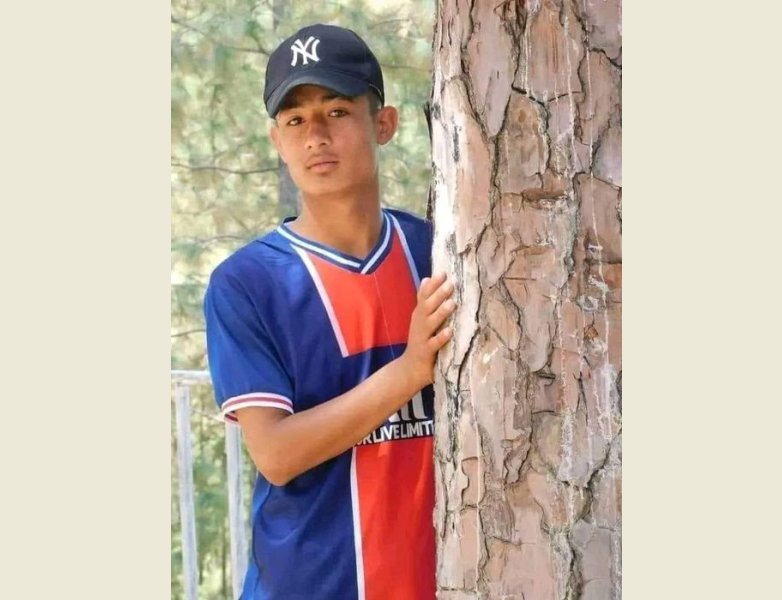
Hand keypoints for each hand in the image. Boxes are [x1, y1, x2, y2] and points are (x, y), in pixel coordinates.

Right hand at [400, 272, 455, 389]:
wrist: (409, 369)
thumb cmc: (421, 341)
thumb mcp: (421, 319)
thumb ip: (424, 300)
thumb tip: (427, 278)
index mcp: (419, 315)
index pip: (423, 296)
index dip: (432, 285)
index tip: (443, 273)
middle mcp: (419, 324)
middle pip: (427, 307)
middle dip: (438, 295)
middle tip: (450, 284)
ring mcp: (421, 338)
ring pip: (431, 323)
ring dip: (441, 313)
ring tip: (452, 303)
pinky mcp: (426, 352)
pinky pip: (434, 344)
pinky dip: (441, 337)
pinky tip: (450, 331)